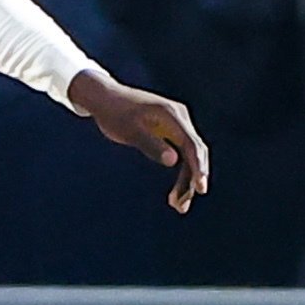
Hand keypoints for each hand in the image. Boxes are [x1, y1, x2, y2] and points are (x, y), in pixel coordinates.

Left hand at [67, 67, 210, 211]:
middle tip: (182, 206)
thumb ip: (151, 145)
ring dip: (186, 181)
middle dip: (192, 180)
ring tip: (177, 206)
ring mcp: (176, 124)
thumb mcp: (129, 131)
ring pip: (189, 157)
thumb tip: (174, 160)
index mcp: (171, 114)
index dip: (198, 167)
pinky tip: (174, 194)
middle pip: (194, 152)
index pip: (192, 144)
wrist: (104, 98)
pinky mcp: (170, 131)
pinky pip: (181, 154)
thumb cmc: (114, 113)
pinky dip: (180, 173)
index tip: (200, 187)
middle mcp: (179, 118)